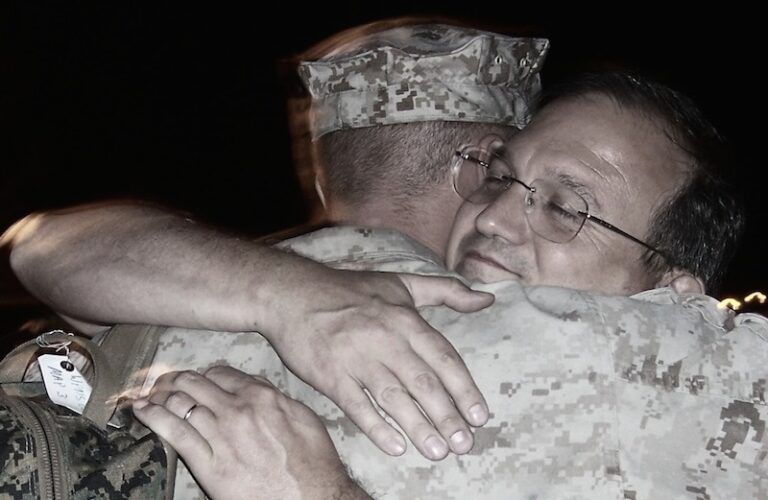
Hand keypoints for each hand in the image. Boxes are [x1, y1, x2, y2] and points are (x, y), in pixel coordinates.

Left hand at [133, 367, 368, 499]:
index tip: (197, 381)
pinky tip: (140, 410)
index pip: (220, 373)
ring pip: (179, 403)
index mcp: (261, 396)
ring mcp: (220, 436)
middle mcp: (237, 410)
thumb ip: (277, 399)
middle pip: (194, 383)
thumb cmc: (313, 462)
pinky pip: (175, 433)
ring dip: (158, 395)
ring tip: (147, 395)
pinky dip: (153, 417)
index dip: (204, 375)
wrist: (313, 497)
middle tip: (164, 383)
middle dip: (174, 379)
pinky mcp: (208, 464)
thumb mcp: (304, 417)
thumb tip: (259, 388)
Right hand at [262, 267, 494, 460]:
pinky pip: (356, 406)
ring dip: (418, 428)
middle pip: (422, 383)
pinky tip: (395, 447)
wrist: (292, 294)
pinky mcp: (330, 375)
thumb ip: (446, 291)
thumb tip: (487, 300)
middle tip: (465, 444)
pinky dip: (376, 427)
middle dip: (447, 416)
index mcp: (405, 319)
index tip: (479, 416)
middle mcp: (384, 339)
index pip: (443, 358)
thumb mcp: (401, 283)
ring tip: (438, 452)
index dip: (464, 389)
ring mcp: (355, 358)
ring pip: (393, 398)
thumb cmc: (351, 290)